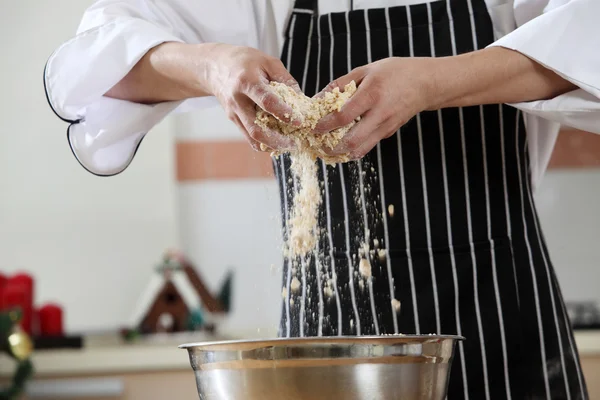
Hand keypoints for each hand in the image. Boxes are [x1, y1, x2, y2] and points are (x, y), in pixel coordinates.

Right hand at [204, 44, 299, 151]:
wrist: (215, 66)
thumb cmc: (246, 61)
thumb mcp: (268, 62)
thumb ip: (286, 80)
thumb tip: (302, 101)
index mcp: (247, 82)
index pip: (266, 101)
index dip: (283, 113)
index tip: (298, 121)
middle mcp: (237, 101)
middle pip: (256, 128)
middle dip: (277, 140)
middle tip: (295, 143)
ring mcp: (233, 113)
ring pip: (252, 137)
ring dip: (272, 145)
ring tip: (289, 145)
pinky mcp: (233, 120)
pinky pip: (249, 137)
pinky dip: (264, 143)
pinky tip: (277, 142)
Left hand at [313, 57, 435, 159]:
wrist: (426, 83)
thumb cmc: (395, 72)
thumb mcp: (366, 70)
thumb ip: (341, 84)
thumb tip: (318, 98)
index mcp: (372, 94)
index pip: (344, 116)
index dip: (326, 125)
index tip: (313, 127)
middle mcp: (380, 113)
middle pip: (352, 140)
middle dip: (330, 147)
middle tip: (317, 145)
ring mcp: (386, 126)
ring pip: (360, 149)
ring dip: (340, 153)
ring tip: (326, 150)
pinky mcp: (389, 133)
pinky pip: (368, 146)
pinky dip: (353, 150)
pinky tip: (341, 146)